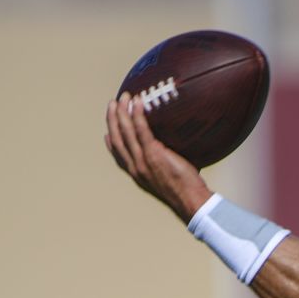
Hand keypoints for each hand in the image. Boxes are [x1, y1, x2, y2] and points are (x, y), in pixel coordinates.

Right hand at [104, 92, 211, 222]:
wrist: (190, 200)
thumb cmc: (185, 189)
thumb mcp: (165, 177)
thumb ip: (160, 164)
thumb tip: (170, 150)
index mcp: (137, 173)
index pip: (118, 153)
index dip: (111, 139)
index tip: (108, 128)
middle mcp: (135, 166)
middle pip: (117, 138)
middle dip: (113, 118)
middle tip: (113, 103)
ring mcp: (143, 160)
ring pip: (126, 131)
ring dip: (122, 112)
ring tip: (124, 97)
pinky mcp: (153, 153)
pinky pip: (141, 130)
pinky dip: (138, 114)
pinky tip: (138, 102)